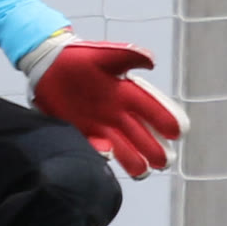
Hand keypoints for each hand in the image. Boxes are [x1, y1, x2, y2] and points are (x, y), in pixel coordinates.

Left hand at [19, 31, 189, 178]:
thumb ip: (128, 55)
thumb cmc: (80, 56)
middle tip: (164, 161)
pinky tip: (108, 155)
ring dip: (135, 159)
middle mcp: (118, 113)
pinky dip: (102, 151)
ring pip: (124, 147)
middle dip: (155, 149)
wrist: (49, 64)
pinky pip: (95, 146)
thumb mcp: (105, 54)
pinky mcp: (82, 132)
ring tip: (144, 171)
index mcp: (127, 93)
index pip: (152, 109)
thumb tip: (152, 60)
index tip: (177, 132)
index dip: (165, 120)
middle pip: (142, 135)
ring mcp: (101, 125)